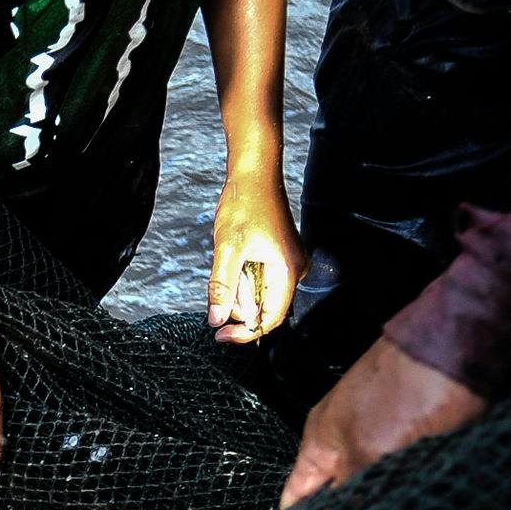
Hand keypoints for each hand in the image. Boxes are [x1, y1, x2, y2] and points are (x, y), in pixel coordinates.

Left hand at [208, 175, 304, 344]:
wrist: (254, 173)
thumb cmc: (243, 205)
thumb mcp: (227, 250)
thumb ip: (222, 287)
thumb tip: (216, 320)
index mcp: (288, 270)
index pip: (270, 318)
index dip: (245, 332)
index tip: (220, 336)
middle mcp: (295, 269)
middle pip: (266, 308)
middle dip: (240, 308)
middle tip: (219, 294)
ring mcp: (289, 262)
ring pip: (262, 294)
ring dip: (240, 291)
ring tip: (229, 262)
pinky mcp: (281, 256)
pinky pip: (262, 279)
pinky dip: (244, 280)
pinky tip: (234, 260)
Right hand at [280, 337, 483, 507]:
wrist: (468, 343)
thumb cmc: (408, 391)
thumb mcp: (368, 452)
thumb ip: (347, 494)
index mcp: (323, 440)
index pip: (297, 497)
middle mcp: (352, 439)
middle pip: (340, 497)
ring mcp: (392, 435)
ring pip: (380, 490)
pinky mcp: (430, 434)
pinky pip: (414, 478)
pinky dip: (416, 496)